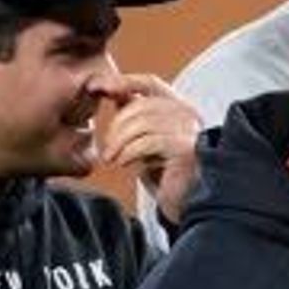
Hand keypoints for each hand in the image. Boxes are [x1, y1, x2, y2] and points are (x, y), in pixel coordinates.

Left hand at [94, 72, 201, 221]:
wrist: (187, 206)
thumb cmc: (166, 176)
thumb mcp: (146, 140)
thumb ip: (135, 116)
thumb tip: (112, 90)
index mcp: (181, 109)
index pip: (149, 83)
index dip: (122, 81)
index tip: (97, 88)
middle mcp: (189, 115)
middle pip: (141, 105)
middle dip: (116, 125)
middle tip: (106, 148)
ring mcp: (190, 131)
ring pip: (141, 123)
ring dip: (118, 142)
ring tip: (111, 158)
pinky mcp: (186, 149)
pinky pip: (147, 142)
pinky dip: (129, 152)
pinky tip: (123, 164)